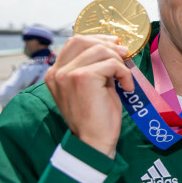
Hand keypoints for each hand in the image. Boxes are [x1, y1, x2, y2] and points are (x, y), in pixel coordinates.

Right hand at [44, 35, 133, 157]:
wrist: (94, 142)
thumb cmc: (97, 116)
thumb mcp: (93, 85)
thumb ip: (96, 66)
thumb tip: (115, 45)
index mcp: (55, 73)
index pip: (75, 42)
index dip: (97, 40)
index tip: (116, 48)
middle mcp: (57, 72)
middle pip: (84, 40)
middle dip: (108, 45)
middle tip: (124, 57)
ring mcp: (67, 74)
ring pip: (100, 50)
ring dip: (119, 62)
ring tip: (124, 79)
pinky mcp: (82, 78)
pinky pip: (111, 64)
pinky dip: (124, 73)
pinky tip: (126, 87)